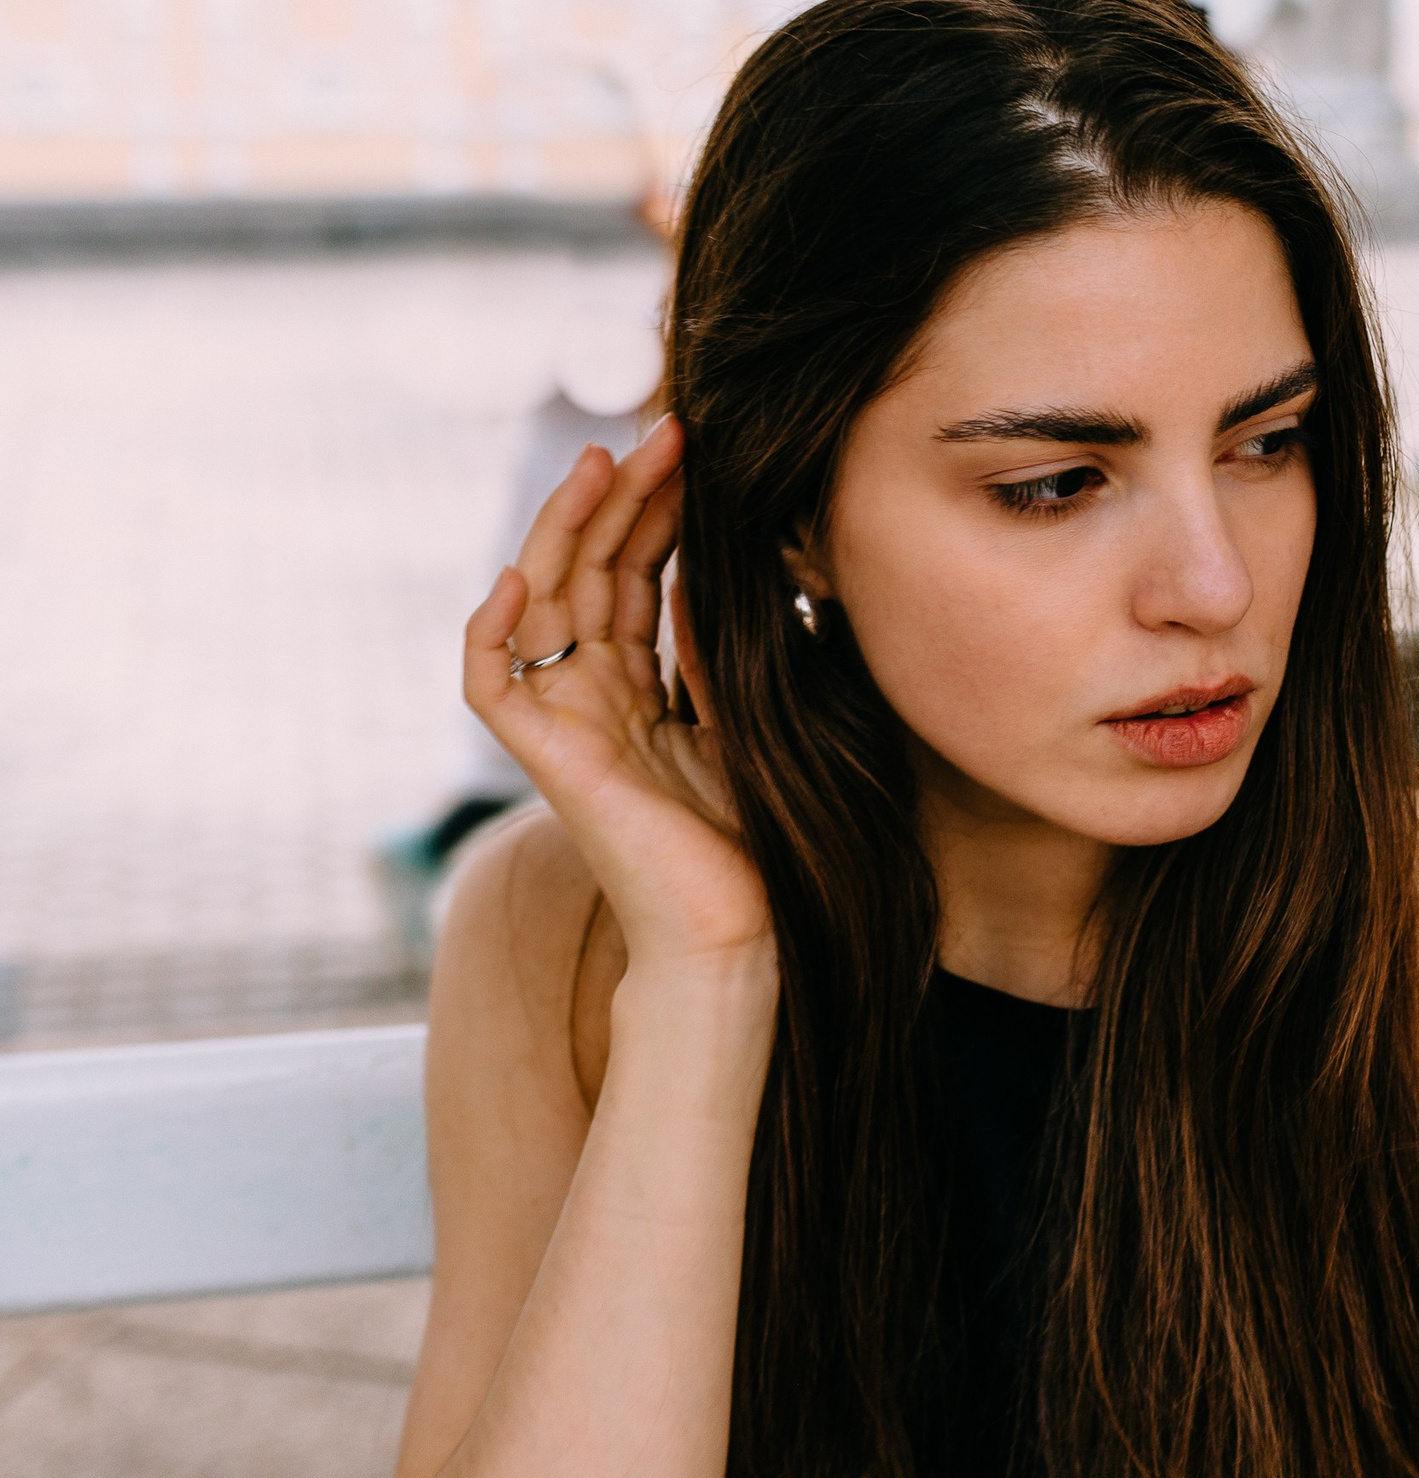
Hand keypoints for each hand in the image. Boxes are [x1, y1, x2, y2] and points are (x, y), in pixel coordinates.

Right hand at [464, 418, 772, 970]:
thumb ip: (718, 646)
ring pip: (542, 602)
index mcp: (642, 689)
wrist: (739, 933)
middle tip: (666, 433)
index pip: (635, 578)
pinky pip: (490, 683)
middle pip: (590, 574)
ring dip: (568, 528)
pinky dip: (492, 628)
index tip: (698, 455)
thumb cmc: (758, 844)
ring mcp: (563, 724)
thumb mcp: (748, 716)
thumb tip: (714, 565)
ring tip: (604, 462)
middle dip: (623, 500)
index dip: (658, 514)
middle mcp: (593, 698)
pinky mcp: (542, 759)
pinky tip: (519, 575)